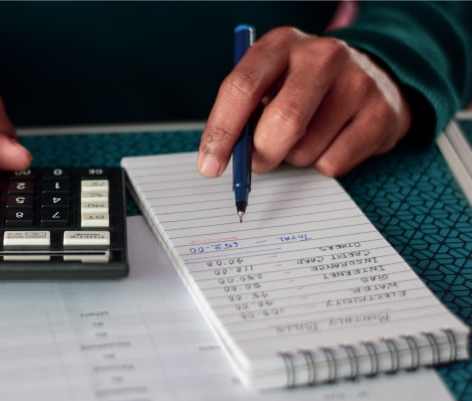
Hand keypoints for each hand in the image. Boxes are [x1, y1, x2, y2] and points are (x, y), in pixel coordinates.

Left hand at [197, 27, 410, 177]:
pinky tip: (332, 141)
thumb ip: (244, 115)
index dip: (221, 131)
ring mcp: (358, 81)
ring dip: (294, 159)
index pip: (242, 88)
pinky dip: (322, 165)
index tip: (209, 166)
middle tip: (257, 163)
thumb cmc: (302, 87)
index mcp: (281, 43)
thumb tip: (220, 159)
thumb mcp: (269, 84)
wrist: (372, 76)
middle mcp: (323, 55)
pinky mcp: (382, 113)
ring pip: (306, 149)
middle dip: (261, 155)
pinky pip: (334, 164)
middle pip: (282, 121)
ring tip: (306, 137)